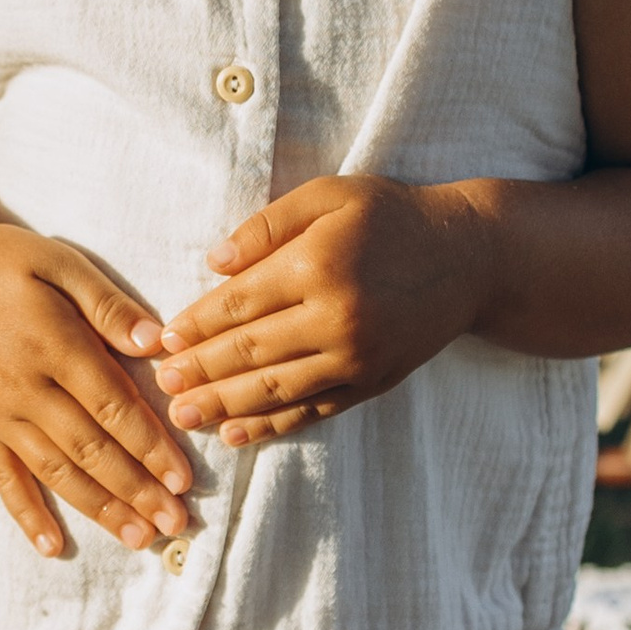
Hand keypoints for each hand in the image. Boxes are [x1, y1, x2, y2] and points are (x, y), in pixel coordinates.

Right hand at [0, 206, 194, 557]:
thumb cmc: (0, 260)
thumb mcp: (57, 261)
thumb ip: (107, 303)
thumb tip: (157, 342)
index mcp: (52, 342)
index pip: (111, 407)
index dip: (150, 446)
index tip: (183, 479)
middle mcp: (24, 387)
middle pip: (89, 449)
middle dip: (136, 490)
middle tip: (174, 524)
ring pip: (54, 471)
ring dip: (98, 508)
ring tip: (137, 538)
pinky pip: (0, 477)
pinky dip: (24, 513)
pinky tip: (51, 545)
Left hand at [156, 174, 497, 444]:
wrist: (471, 259)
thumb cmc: (391, 217)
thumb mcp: (329, 196)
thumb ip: (267, 225)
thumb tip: (213, 263)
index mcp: (318, 265)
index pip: (240, 303)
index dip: (196, 324)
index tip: (164, 339)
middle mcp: (337, 317)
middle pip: (249, 351)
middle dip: (199, 371)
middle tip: (159, 385)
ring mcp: (356, 357)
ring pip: (275, 389)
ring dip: (222, 405)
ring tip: (182, 416)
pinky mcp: (372, 382)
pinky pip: (312, 410)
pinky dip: (270, 426)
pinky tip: (234, 433)